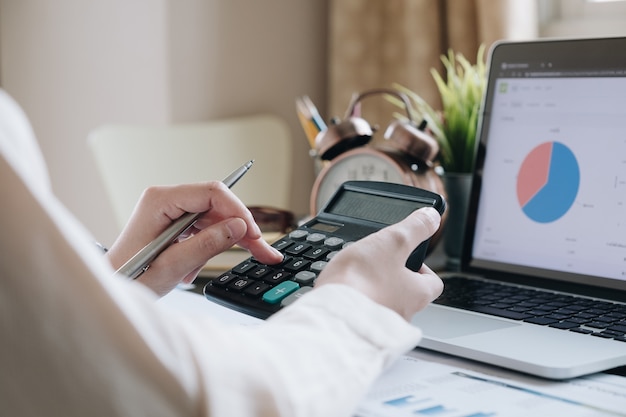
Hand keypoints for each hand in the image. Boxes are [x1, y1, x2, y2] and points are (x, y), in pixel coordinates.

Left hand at [106, 181, 282, 295]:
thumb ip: (207, 245)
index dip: (238, 212)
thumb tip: (239, 227)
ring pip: (215, 218)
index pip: (211, 193)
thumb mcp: (172, 266)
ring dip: (227, 242)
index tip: (254, 234)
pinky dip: (211, 248)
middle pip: (217, 206)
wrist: (110, 288)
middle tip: (264, 251)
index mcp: (160, 201)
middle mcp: (166, 200)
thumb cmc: (129, 278)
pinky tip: (198, 267)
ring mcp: (170, 212)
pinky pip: (204, 229)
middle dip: (242, 229)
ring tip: (236, 263)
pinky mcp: (174, 224)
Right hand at [314, 207, 443, 320]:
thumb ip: (414, 228)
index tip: (407, 255)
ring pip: (384, 303)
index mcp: (418, 294)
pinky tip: (344, 292)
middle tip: (376, 264)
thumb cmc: (362, 281)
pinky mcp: (359, 328)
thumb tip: (432, 216)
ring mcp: (381, 324)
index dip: (422, 265)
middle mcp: (404, 314)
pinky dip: (357, 302)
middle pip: (407, 293)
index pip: (433, 282)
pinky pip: (363, 313)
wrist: (330, 313)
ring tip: (356, 277)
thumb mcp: (392, 242)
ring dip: (373, 291)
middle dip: (393, 278)